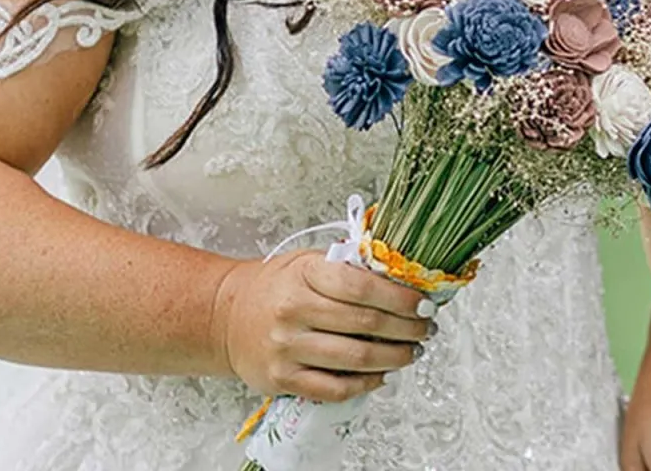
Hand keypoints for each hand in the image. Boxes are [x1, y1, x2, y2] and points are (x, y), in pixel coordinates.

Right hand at [211, 251, 434, 402]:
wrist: (225, 316)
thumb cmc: (276, 287)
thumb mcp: (308, 262)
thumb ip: (349, 267)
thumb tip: (401, 279)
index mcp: (304, 275)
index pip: (362, 286)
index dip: (400, 298)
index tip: (424, 304)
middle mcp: (293, 311)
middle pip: (366, 323)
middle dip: (407, 328)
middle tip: (425, 328)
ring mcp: (286, 347)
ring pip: (356, 358)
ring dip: (395, 357)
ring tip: (412, 352)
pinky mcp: (282, 378)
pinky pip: (335, 388)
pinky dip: (366, 384)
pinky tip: (382, 375)